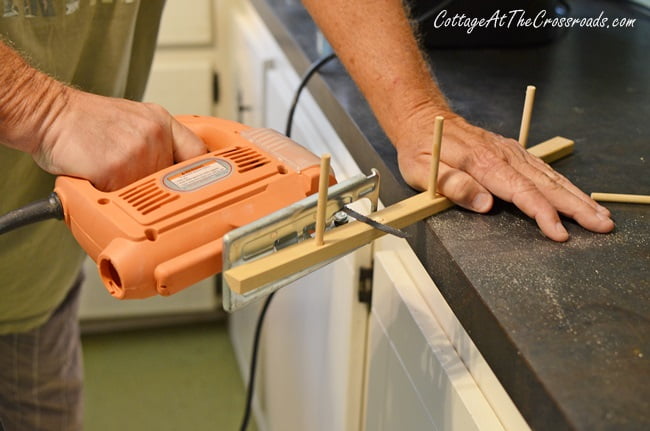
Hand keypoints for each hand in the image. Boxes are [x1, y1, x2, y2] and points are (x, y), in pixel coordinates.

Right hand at [33, 88, 205, 190]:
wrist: (47, 114)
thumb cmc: (85, 122)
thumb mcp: (132, 120)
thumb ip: (157, 143)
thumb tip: (179, 174)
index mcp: (161, 123)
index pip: (198, 153)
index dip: (202, 174)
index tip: (202, 188)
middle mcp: (155, 135)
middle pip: (172, 181)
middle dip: (154, 189)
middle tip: (132, 181)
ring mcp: (138, 152)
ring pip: (147, 194)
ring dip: (128, 194)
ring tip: (108, 174)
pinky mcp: (116, 169)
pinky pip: (121, 199)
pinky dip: (107, 196)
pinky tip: (96, 178)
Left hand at [396, 114, 614, 241]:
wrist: (425, 120)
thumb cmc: (422, 149)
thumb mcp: (423, 172)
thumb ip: (454, 187)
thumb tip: (486, 205)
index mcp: (482, 163)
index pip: (521, 192)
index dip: (542, 213)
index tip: (559, 233)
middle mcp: (503, 155)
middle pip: (546, 184)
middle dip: (576, 206)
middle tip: (601, 226)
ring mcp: (510, 152)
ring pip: (550, 176)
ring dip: (577, 196)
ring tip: (600, 215)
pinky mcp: (512, 152)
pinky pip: (543, 169)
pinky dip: (564, 184)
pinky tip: (578, 196)